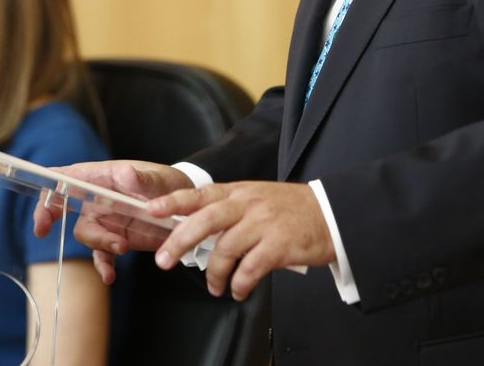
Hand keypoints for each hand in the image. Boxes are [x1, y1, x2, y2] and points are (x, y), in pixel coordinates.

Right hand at [32, 160, 191, 284]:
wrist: (187, 208)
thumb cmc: (168, 184)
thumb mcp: (158, 178)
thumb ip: (142, 178)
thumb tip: (126, 174)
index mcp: (101, 176)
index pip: (64, 178)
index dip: (46, 190)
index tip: (39, 206)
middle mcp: (97, 198)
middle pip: (62, 206)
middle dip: (49, 215)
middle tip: (44, 229)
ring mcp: (104, 220)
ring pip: (86, 233)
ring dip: (99, 242)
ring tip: (123, 246)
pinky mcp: (115, 239)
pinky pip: (102, 255)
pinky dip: (104, 266)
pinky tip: (110, 276)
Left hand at [148, 181, 334, 301]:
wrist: (331, 214)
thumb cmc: (290, 209)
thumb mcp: (256, 198)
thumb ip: (228, 208)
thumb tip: (194, 226)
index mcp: (239, 193)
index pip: (200, 194)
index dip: (174, 201)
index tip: (152, 209)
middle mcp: (248, 205)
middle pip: (205, 221)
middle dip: (179, 241)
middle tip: (164, 261)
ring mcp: (264, 224)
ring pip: (225, 250)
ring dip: (214, 275)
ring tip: (214, 288)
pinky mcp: (279, 245)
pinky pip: (249, 269)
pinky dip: (238, 284)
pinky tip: (238, 290)